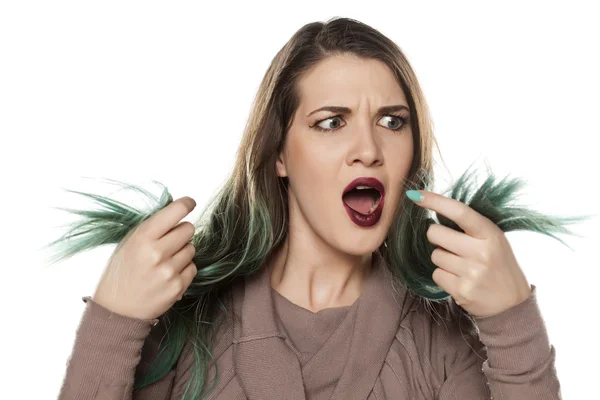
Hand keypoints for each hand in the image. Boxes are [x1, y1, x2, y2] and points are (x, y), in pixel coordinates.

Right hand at [92, 196, 197, 320]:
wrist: (116, 310)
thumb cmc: (121, 272)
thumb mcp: (128, 243)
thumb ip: (151, 227)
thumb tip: (175, 210)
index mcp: (143, 238)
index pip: (175, 212)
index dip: (186, 204)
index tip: (190, 203)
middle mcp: (157, 253)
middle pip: (188, 229)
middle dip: (181, 232)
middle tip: (169, 241)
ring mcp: (169, 271)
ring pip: (192, 248)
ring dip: (182, 251)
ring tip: (164, 261)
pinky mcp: (178, 287)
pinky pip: (192, 267)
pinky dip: (184, 269)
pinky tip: (168, 274)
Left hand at [407, 190, 531, 317]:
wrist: (512, 304)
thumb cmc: (499, 265)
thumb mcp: (494, 240)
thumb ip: (470, 226)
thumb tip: (435, 210)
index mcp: (490, 234)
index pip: (459, 212)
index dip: (435, 201)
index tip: (416, 195)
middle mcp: (481, 252)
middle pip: (436, 233)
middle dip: (437, 237)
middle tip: (451, 244)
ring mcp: (471, 272)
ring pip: (435, 255)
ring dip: (442, 259)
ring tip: (462, 266)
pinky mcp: (461, 290)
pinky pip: (436, 274)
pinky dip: (443, 276)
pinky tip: (459, 279)